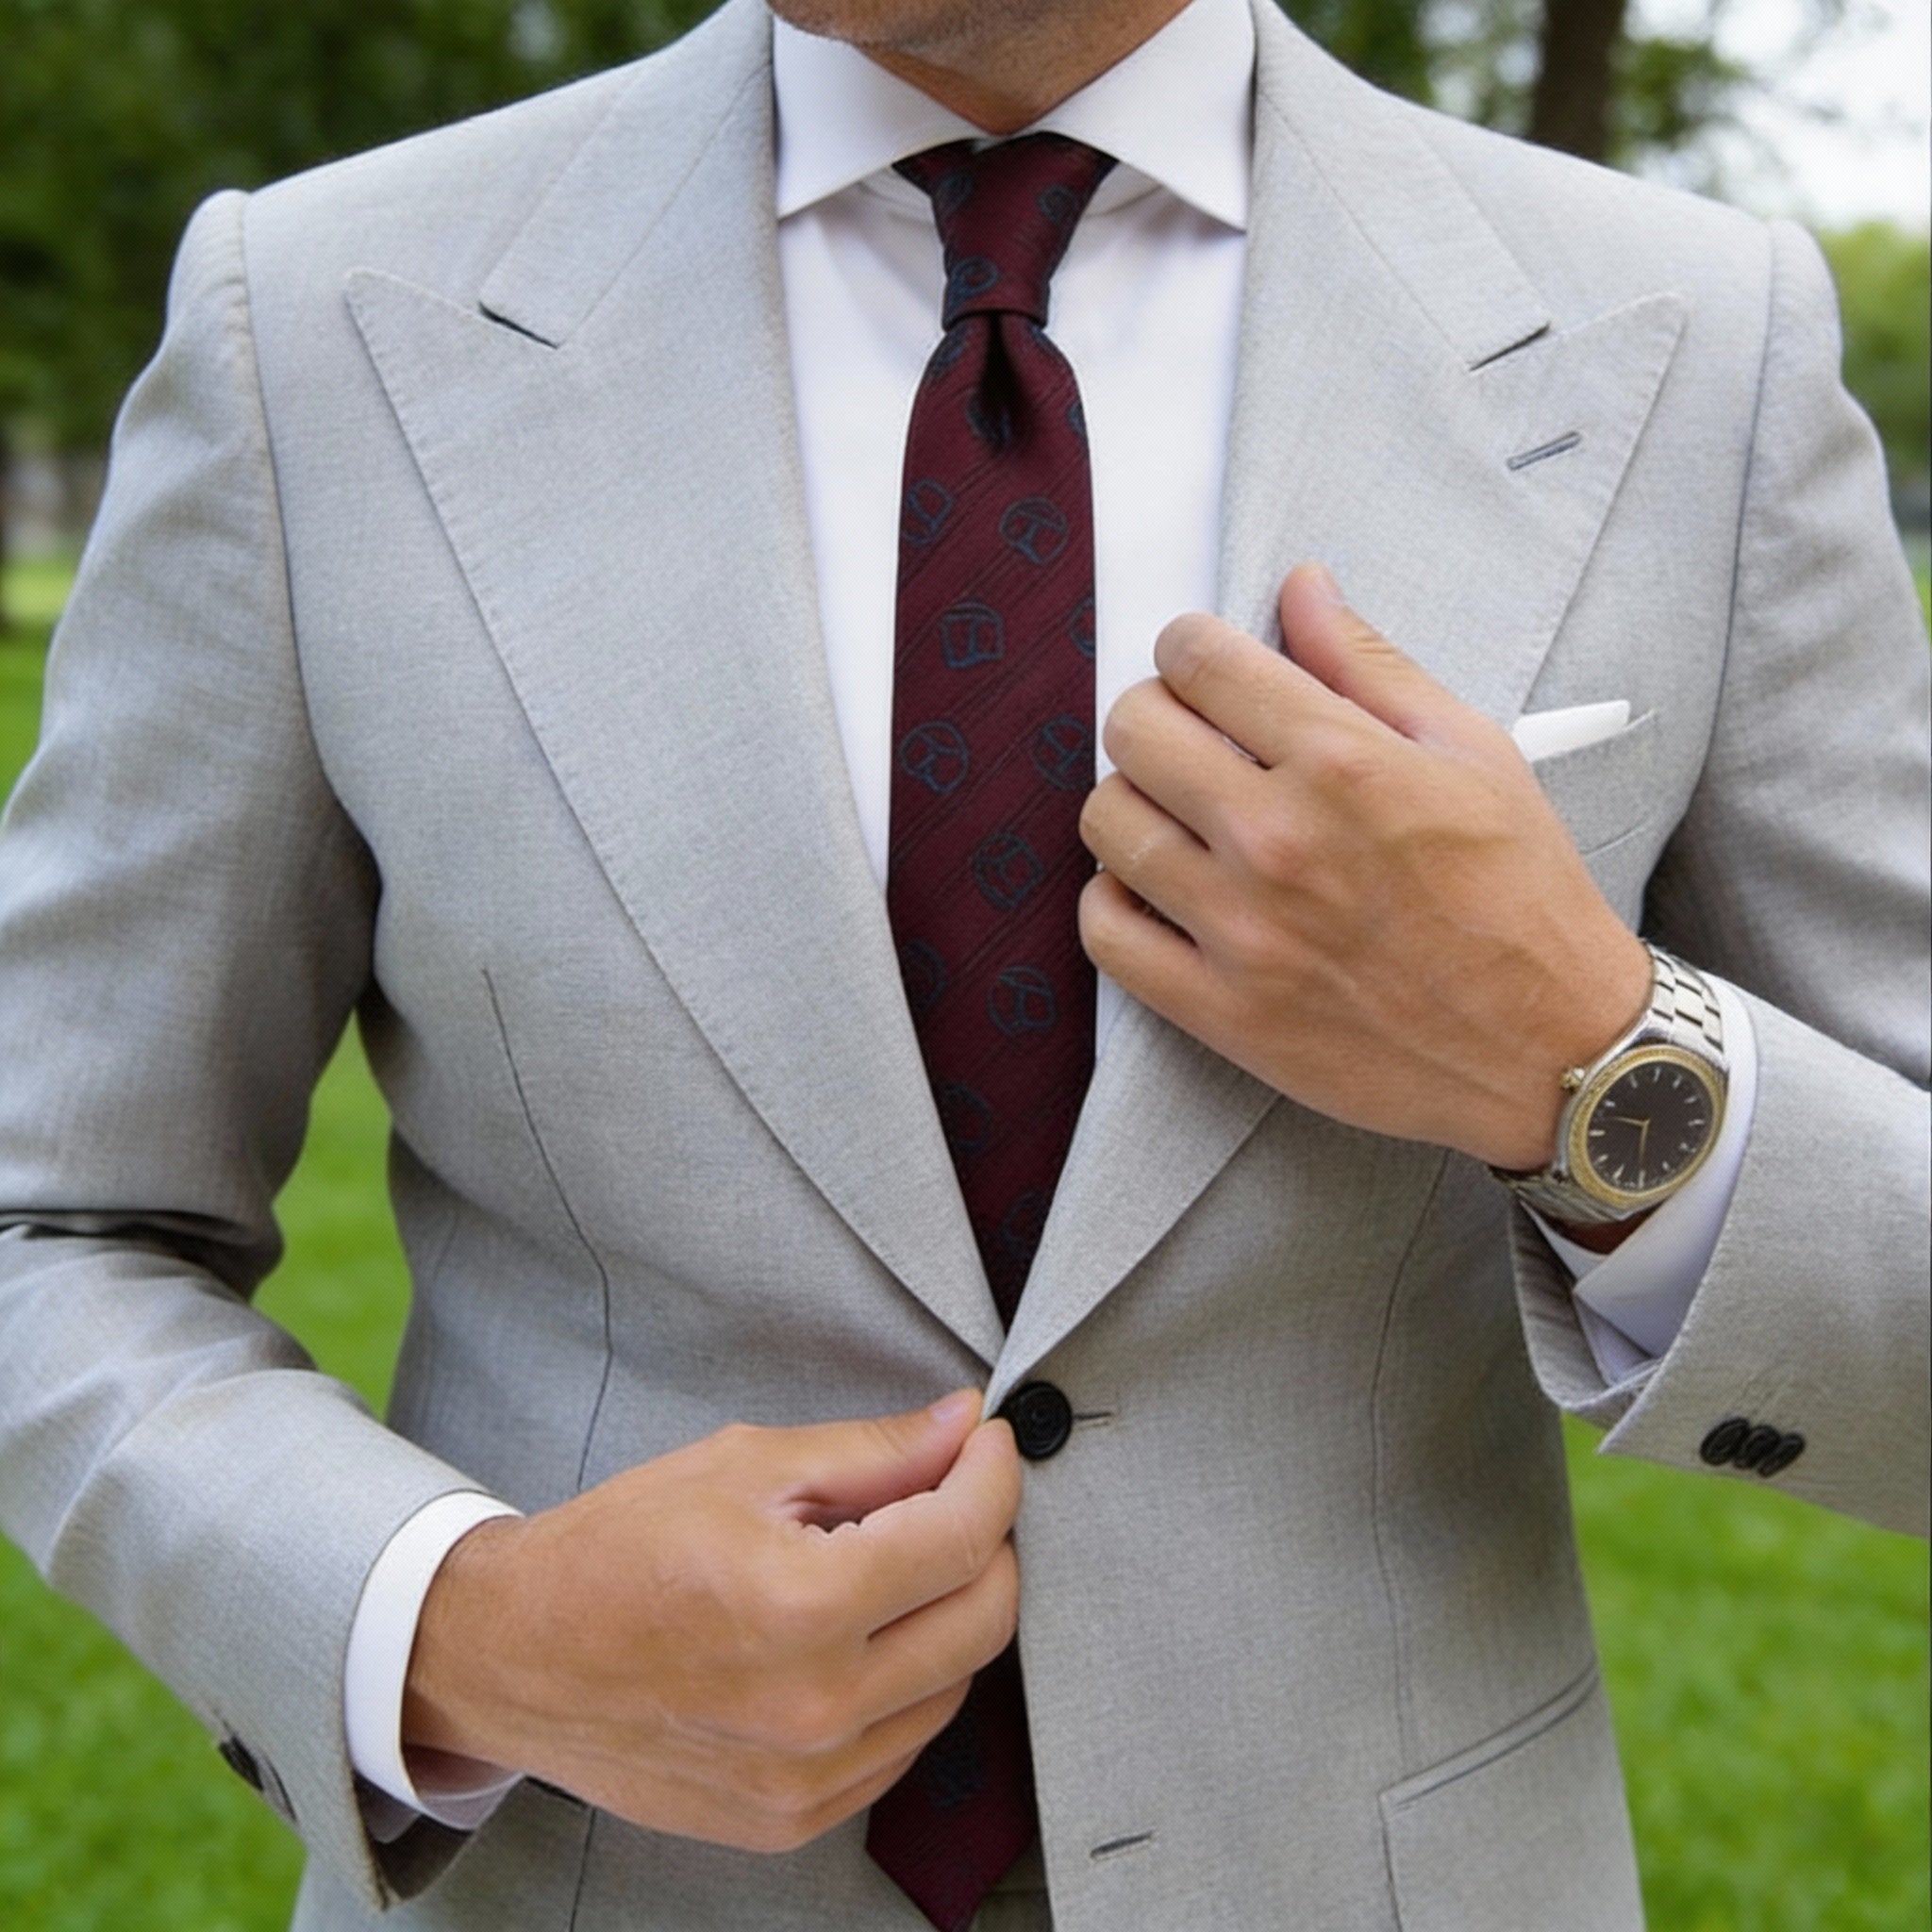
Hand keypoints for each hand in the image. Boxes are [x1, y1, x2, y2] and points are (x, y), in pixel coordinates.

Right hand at [402, 1392, 1021, 1852]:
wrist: (516, 1657)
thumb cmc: (616, 1551)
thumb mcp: (744, 1466)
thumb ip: (872, 1452)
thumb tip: (962, 1427)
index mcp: (802, 1605)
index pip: (963, 1537)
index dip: (993, 1475)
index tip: (987, 1444)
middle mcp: (816, 1706)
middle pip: (984, 1620)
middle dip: (988, 1541)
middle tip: (954, 1494)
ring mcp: (807, 1778)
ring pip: (955, 1687)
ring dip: (950, 1614)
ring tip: (892, 1564)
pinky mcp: (793, 1818)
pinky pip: (902, 1746)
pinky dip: (907, 1683)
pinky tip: (860, 1636)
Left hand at [1078, 563, 1650, 1171]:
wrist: (1551, 1048)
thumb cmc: (1521, 896)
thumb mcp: (1472, 752)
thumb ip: (1370, 664)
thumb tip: (1300, 585)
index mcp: (1341, 762)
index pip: (1198, 660)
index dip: (1190, 646)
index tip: (1205, 666)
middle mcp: (1277, 839)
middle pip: (1134, 730)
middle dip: (1156, 712)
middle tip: (1192, 737)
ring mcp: (1241, 930)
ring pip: (1107, 822)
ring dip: (1132, 801)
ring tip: (1179, 814)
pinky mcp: (1220, 1009)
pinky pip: (1106, 932)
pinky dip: (1116, 899)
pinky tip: (1159, 887)